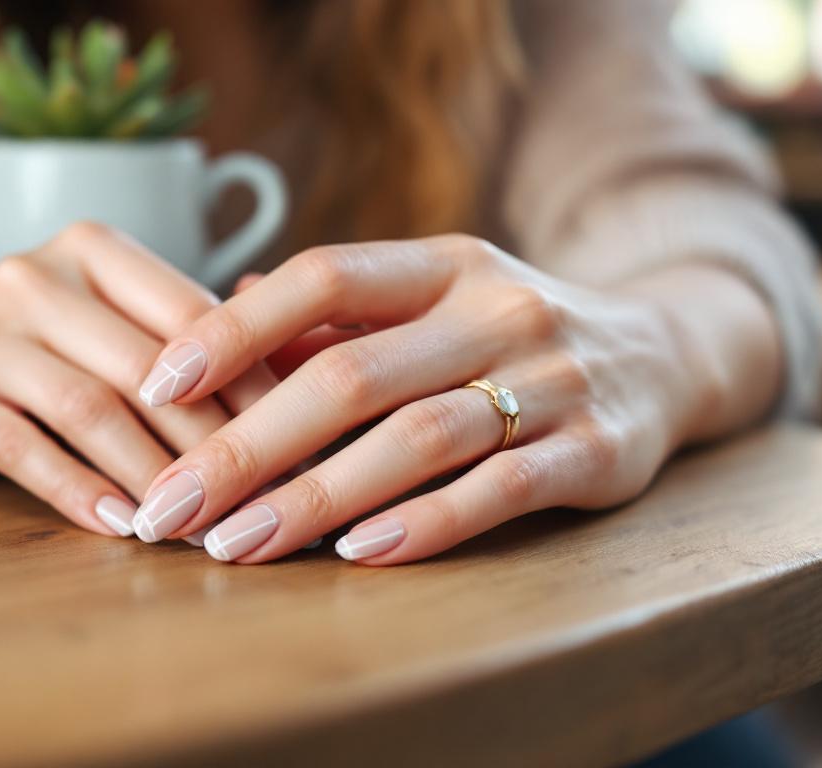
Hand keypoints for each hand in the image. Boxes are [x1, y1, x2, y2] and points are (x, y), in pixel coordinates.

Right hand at [0, 222, 275, 536]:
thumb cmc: (57, 332)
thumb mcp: (114, 309)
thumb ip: (192, 340)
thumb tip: (303, 401)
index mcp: (93, 247)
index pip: (191, 313)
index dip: (253, 381)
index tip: (304, 439)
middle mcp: (31, 279)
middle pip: (145, 367)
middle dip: (212, 442)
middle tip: (262, 498)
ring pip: (86, 409)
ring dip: (151, 475)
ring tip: (197, 525)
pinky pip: (20, 450)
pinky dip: (78, 491)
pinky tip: (121, 527)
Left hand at [129, 235, 761, 563]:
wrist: (666, 355)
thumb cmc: (511, 333)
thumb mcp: (435, 297)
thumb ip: (338, 313)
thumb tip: (219, 312)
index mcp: (443, 264)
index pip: (324, 277)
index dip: (234, 329)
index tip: (155, 383)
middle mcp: (497, 309)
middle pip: (352, 374)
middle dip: (248, 445)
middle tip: (171, 505)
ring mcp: (552, 379)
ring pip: (416, 438)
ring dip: (316, 497)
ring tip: (237, 544)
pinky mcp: (596, 452)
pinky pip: (499, 490)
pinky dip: (424, 523)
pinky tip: (356, 554)